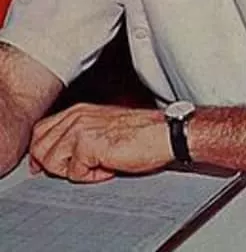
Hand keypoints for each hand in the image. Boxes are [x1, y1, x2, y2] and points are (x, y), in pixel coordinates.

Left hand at [29, 103, 171, 182]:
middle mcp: (77, 116)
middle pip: (40, 147)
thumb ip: (78, 134)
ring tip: (99, 164)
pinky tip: (109, 166)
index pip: (40, 130)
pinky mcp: (88, 145)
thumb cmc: (141, 132)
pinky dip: (91, 177)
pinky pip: (74, 174)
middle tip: (83, 166)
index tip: (50, 166)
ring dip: (75, 171)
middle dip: (57, 165)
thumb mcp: (103, 126)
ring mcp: (81, 129)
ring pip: (53, 163)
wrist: (164, 133)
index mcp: (78, 110)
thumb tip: (57, 155)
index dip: (41, 153)